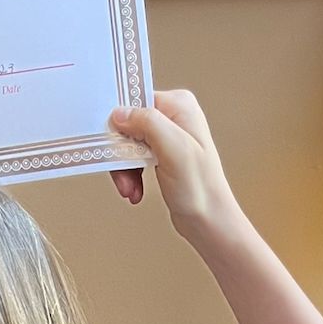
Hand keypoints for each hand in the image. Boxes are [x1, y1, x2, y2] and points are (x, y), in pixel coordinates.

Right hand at [107, 90, 242, 247]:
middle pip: (129, 125)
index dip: (120, 123)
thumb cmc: (200, 188)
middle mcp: (174, 117)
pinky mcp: (162, 156)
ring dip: (124, 169)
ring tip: (130, 189)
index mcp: (179, 105)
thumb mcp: (173, 148)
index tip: (113, 144)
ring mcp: (168, 137)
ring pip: (129, 145)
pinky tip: (135, 191)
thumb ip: (147, 123)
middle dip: (122, 153)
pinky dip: (131, 175)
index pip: (136, 102)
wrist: (210, 221)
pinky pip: (135, 159)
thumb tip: (120, 113)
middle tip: (123, 177)